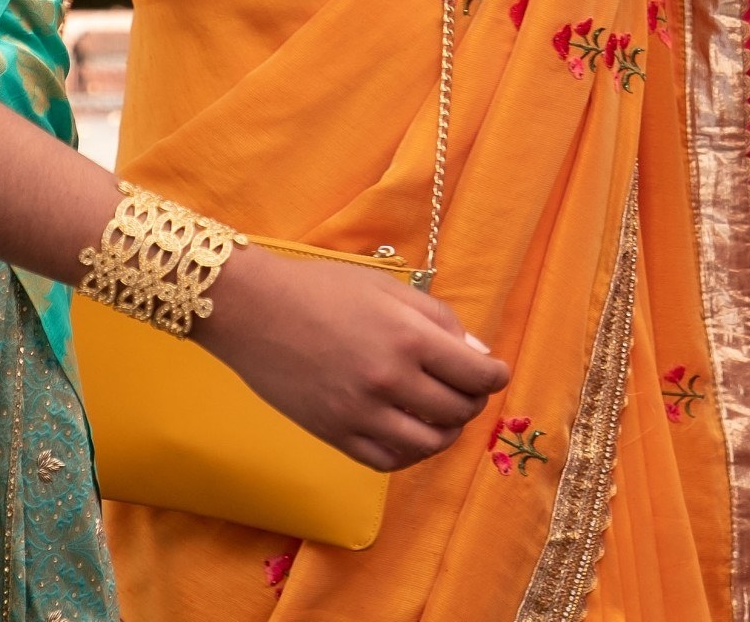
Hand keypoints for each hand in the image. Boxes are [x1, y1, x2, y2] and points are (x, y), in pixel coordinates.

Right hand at [201, 247, 510, 470]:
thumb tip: (478, 353)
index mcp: (408, 338)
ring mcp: (361, 413)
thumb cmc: (322, 289)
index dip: (495, 375)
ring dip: (447, 432)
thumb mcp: (389, 288)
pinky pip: (388, 461)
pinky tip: (412, 435)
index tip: (495, 372)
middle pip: (458, 410)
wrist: (254, 311)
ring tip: (444, 415)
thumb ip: (439, 319)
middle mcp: (389, 380)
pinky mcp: (335, 435)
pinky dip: (411, 453)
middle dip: (473, 400)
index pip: (476, 374)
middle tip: (469, 389)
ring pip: (429, 444)